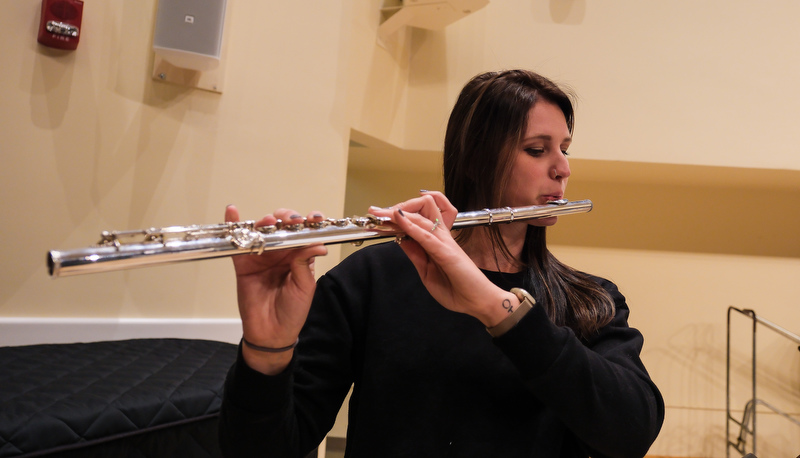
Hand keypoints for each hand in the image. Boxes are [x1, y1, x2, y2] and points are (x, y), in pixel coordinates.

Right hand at [225, 205, 327, 373]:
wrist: (272, 332)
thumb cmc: (293, 310)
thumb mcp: (305, 286)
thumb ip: (306, 263)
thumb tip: (317, 244)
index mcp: (299, 256)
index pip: (304, 233)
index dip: (309, 222)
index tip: (313, 219)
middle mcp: (281, 252)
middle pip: (282, 226)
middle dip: (286, 218)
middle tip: (289, 220)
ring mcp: (261, 256)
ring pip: (262, 231)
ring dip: (265, 221)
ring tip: (268, 222)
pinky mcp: (243, 263)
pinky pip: (238, 242)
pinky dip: (234, 225)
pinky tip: (233, 211)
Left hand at [369, 192, 517, 326]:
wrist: (478, 301)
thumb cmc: (457, 288)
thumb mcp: (426, 272)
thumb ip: (415, 255)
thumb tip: (400, 240)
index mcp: (436, 242)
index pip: (414, 222)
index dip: (394, 218)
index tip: (375, 217)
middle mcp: (441, 237)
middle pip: (417, 212)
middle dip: (394, 209)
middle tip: (374, 211)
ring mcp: (445, 242)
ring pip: (421, 218)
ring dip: (399, 214)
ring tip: (381, 212)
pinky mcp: (447, 252)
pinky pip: (427, 235)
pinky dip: (411, 226)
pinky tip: (399, 218)